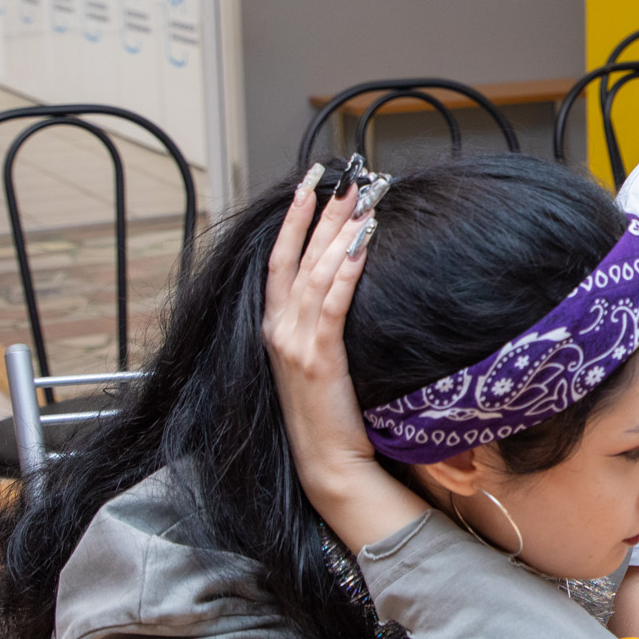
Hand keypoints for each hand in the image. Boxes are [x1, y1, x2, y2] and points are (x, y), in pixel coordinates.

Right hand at [263, 165, 423, 550]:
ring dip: (339, 231)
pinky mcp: (318, 359)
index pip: (281, 259)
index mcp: (275, 327)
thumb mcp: (318, 360)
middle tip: (346, 176)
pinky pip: (332, 304)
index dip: (293, 218)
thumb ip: (322, 322)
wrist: (327, 463)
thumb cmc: (329, 413)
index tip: (310, 182)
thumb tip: (345, 282)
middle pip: (299, 256)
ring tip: (361, 198)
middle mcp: (279, 329)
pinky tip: (362, 244)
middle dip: (322, 212)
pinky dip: (346, 270)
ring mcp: (294, 343)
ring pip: (315, 272)